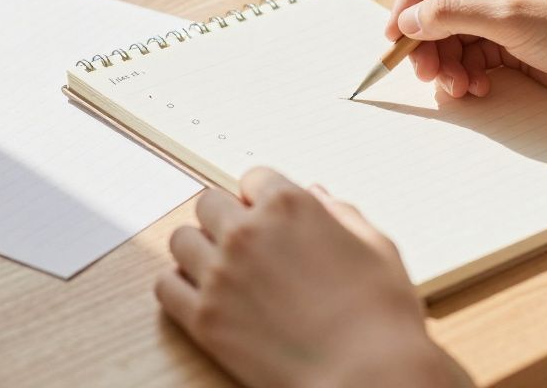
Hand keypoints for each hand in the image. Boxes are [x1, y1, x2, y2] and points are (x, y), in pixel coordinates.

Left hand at [156, 168, 468, 387]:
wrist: (367, 375)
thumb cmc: (380, 316)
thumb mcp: (376, 247)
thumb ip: (341, 213)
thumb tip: (317, 196)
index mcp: (290, 206)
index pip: (254, 178)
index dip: (262, 198)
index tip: (266, 215)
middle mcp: (248, 232)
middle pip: (209, 203)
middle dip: (227, 218)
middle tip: (245, 243)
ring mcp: (220, 274)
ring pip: (181, 239)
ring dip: (200, 249)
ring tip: (222, 269)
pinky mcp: (203, 318)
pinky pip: (166, 286)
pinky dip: (180, 287)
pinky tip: (202, 295)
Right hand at [386, 0, 546, 115]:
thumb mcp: (512, 18)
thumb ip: (453, 13)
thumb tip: (408, 20)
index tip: (398, 31)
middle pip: (438, 1)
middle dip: (426, 37)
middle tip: (423, 71)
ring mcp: (507, 11)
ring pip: (452, 33)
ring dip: (446, 61)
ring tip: (457, 87)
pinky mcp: (515, 44)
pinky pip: (472, 55)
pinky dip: (467, 73)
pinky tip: (477, 89)